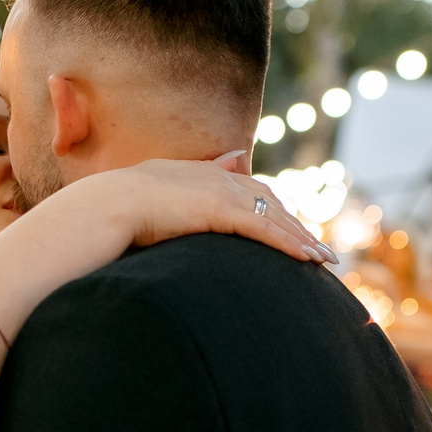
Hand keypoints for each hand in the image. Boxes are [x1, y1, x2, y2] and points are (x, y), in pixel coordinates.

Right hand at [85, 159, 333, 264]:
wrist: (107, 205)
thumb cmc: (121, 208)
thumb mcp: (160, 192)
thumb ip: (189, 184)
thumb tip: (216, 171)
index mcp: (203, 175)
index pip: (250, 191)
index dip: (274, 210)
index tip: (292, 229)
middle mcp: (217, 179)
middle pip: (270, 202)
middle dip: (297, 226)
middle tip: (320, 250)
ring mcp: (220, 192)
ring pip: (274, 217)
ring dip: (302, 238)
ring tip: (324, 260)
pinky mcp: (219, 210)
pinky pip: (264, 229)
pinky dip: (288, 243)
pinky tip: (307, 259)